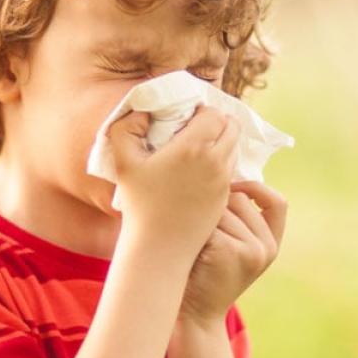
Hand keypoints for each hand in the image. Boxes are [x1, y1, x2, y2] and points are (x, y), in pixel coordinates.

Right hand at [107, 105, 240, 259]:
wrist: (159, 247)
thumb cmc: (139, 203)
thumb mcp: (123, 161)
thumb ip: (126, 128)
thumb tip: (143, 112)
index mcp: (194, 147)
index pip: (215, 113)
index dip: (202, 111)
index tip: (185, 118)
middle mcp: (215, 161)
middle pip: (232, 127)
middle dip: (218, 122)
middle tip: (196, 127)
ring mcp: (224, 181)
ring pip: (234, 147)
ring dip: (222, 141)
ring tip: (198, 147)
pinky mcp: (225, 197)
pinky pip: (231, 169)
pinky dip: (221, 162)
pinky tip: (200, 168)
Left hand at [178, 181, 288, 327]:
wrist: (193, 314)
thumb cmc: (203, 273)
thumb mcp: (231, 246)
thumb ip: (238, 218)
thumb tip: (223, 171)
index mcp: (271, 243)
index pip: (278, 202)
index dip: (256, 188)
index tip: (233, 186)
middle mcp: (267, 247)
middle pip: (241, 198)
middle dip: (216, 205)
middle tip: (198, 231)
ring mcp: (252, 250)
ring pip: (222, 208)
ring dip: (202, 218)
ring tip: (193, 243)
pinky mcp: (232, 251)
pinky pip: (209, 221)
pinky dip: (194, 230)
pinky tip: (190, 249)